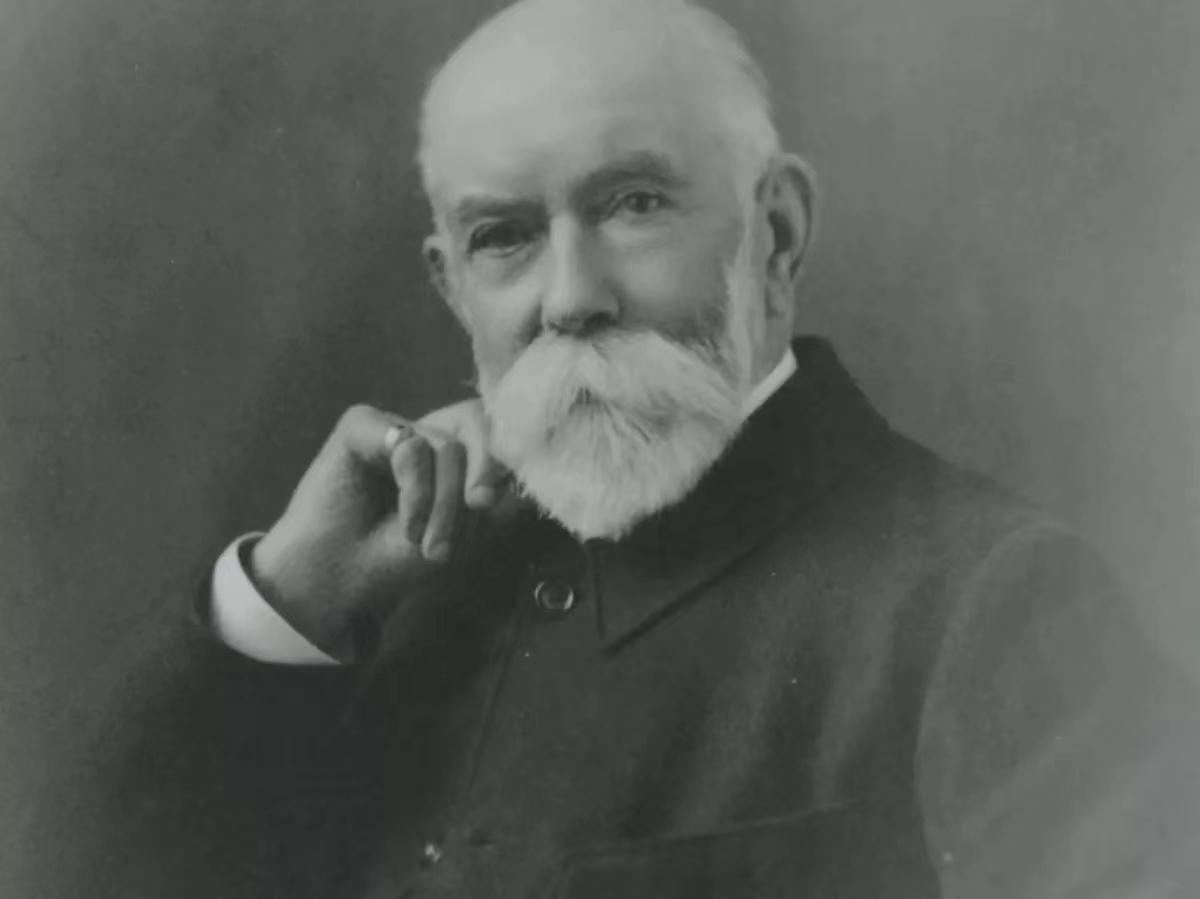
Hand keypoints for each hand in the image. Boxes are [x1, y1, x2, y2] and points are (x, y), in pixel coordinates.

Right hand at [250, 399, 503, 654]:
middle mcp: (423, 434)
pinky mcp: (361, 424)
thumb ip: (485, 488)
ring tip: (425, 543)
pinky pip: (412, 446)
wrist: (336, 583)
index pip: (493, 430)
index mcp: (450, 454)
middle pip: (478, 424)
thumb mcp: (458, 527)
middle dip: (483, 473)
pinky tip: (405, 523)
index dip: (506, 456)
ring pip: (449, 447)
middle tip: (479, 508)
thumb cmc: (394, 560)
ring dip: (445, 503)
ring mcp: (393, 427)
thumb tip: (518, 458)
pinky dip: (417, 490)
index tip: (499, 499)